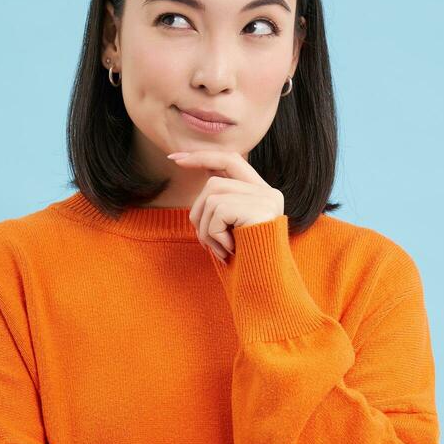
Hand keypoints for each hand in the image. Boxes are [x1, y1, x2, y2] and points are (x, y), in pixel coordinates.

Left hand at [165, 149, 284, 262]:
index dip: (202, 157)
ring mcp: (266, 199)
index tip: (175, 159)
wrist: (264, 285)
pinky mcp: (260, 208)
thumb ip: (221, 203)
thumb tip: (202, 172)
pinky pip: (218, 211)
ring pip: (212, 195)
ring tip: (219, 248)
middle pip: (214, 182)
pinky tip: (228, 250)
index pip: (230, 160)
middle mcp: (268, 192)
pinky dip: (214, 234)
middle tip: (202, 238)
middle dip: (197, 209)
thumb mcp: (229, 229)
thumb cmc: (244, 263)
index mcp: (262, 193)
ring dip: (206, 227)